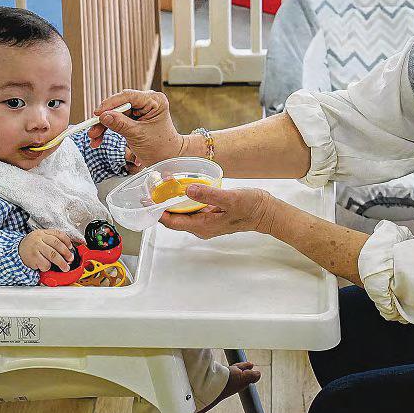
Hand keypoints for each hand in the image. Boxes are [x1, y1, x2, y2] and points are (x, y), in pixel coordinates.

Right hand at [18, 228, 74, 271]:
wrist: (16, 250)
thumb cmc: (31, 245)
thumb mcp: (40, 238)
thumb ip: (52, 240)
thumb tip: (67, 249)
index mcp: (43, 233)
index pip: (58, 234)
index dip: (67, 241)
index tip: (71, 247)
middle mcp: (39, 239)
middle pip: (57, 245)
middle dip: (66, 253)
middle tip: (70, 259)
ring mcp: (36, 248)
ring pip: (53, 255)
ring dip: (61, 263)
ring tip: (65, 267)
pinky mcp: (33, 258)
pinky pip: (45, 263)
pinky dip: (48, 266)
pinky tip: (46, 266)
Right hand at [88, 89, 184, 167]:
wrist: (168, 158)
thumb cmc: (160, 147)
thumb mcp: (138, 135)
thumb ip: (120, 124)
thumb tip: (104, 116)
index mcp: (154, 101)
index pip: (128, 96)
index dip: (110, 104)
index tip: (98, 113)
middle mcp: (147, 101)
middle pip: (119, 105)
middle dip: (104, 118)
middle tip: (92, 129)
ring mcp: (140, 109)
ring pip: (115, 113)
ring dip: (103, 126)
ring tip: (94, 138)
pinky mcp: (134, 117)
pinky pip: (117, 120)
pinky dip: (108, 129)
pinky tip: (99, 138)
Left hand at [159, 184, 277, 239]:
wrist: (266, 212)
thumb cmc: (251, 208)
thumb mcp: (230, 199)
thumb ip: (209, 195)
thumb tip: (188, 189)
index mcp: (203, 226)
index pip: (172, 222)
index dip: (157, 212)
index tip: (147, 200)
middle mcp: (201, 226)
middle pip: (174, 218)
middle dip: (162, 205)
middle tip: (152, 188)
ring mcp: (206, 221)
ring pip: (182, 213)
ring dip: (172, 201)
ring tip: (163, 186)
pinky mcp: (210, 214)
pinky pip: (191, 208)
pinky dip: (184, 199)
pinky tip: (182, 188)